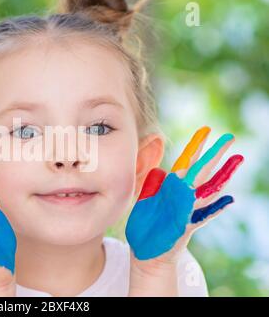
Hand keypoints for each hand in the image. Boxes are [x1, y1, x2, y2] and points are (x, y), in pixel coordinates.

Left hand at [126, 126, 243, 261]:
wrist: (144, 252)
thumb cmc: (146, 226)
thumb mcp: (144, 199)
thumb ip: (151, 182)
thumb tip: (162, 169)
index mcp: (172, 188)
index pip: (186, 163)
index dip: (195, 147)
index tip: (205, 130)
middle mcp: (183, 197)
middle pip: (202, 172)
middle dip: (214, 154)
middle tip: (230, 137)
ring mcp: (187, 211)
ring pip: (208, 190)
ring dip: (222, 175)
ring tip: (237, 160)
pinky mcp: (185, 226)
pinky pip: (202, 216)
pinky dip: (215, 208)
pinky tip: (229, 199)